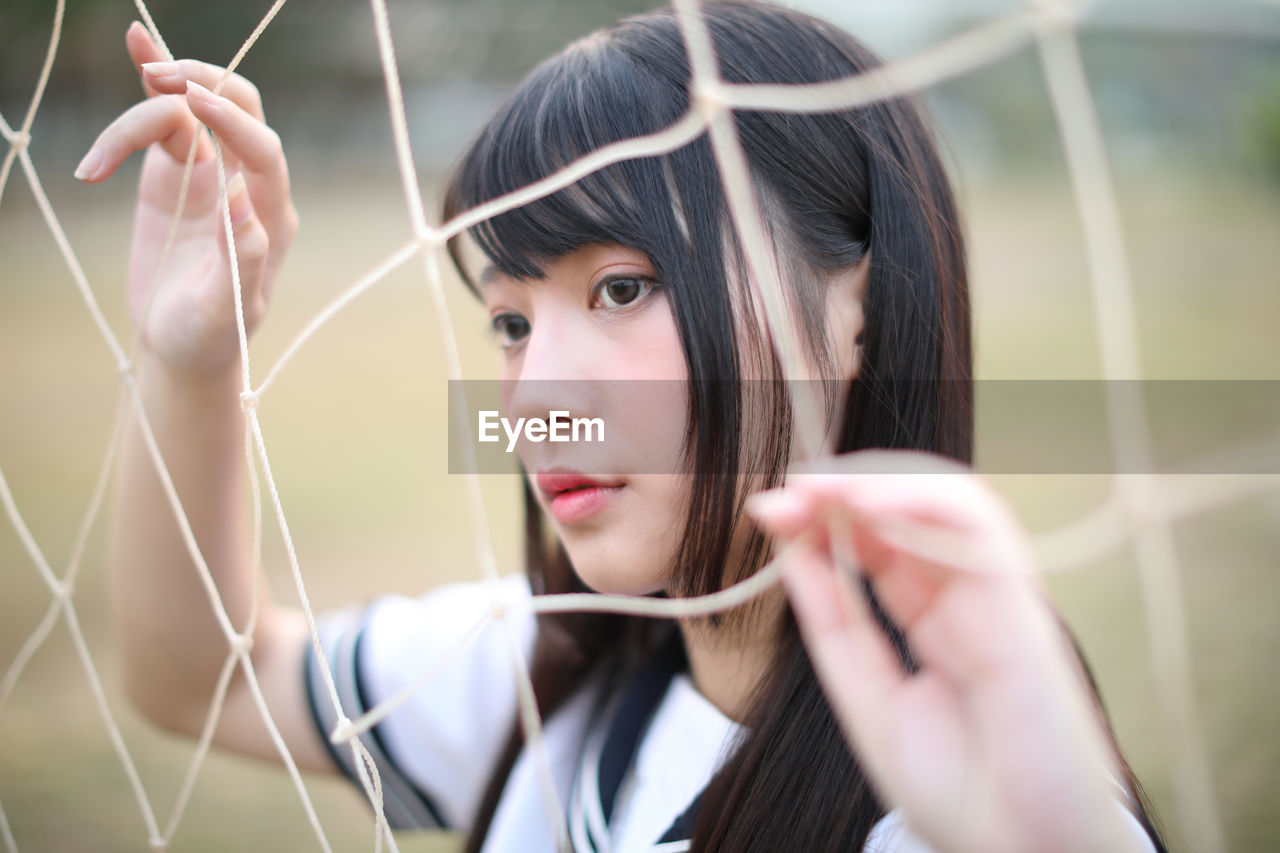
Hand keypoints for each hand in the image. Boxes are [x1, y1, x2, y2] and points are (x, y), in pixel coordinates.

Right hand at [78, 22, 297, 375]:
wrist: (183, 347)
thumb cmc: (211, 336)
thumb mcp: (226, 311)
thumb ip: (241, 257)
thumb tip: (240, 196)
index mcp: (270, 215)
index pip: (262, 150)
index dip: (232, 121)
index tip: (192, 103)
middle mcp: (246, 183)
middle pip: (239, 108)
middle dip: (203, 84)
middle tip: (155, 80)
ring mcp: (211, 171)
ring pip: (190, 110)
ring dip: (148, 110)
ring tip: (98, 163)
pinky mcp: (177, 170)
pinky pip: (166, 118)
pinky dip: (150, 85)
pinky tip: (137, 49)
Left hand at [748, 450, 1143, 852]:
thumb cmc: (960, 792)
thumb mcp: (868, 697)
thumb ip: (834, 622)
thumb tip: (791, 549)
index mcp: (933, 621)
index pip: (876, 542)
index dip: (822, 518)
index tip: (767, 513)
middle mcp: (967, 597)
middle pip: (905, 511)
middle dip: (838, 492)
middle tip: (782, 496)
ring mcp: (996, 595)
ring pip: (946, 499)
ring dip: (876, 483)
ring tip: (816, 489)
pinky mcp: (1021, 602)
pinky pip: (980, 527)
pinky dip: (922, 500)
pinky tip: (867, 502)